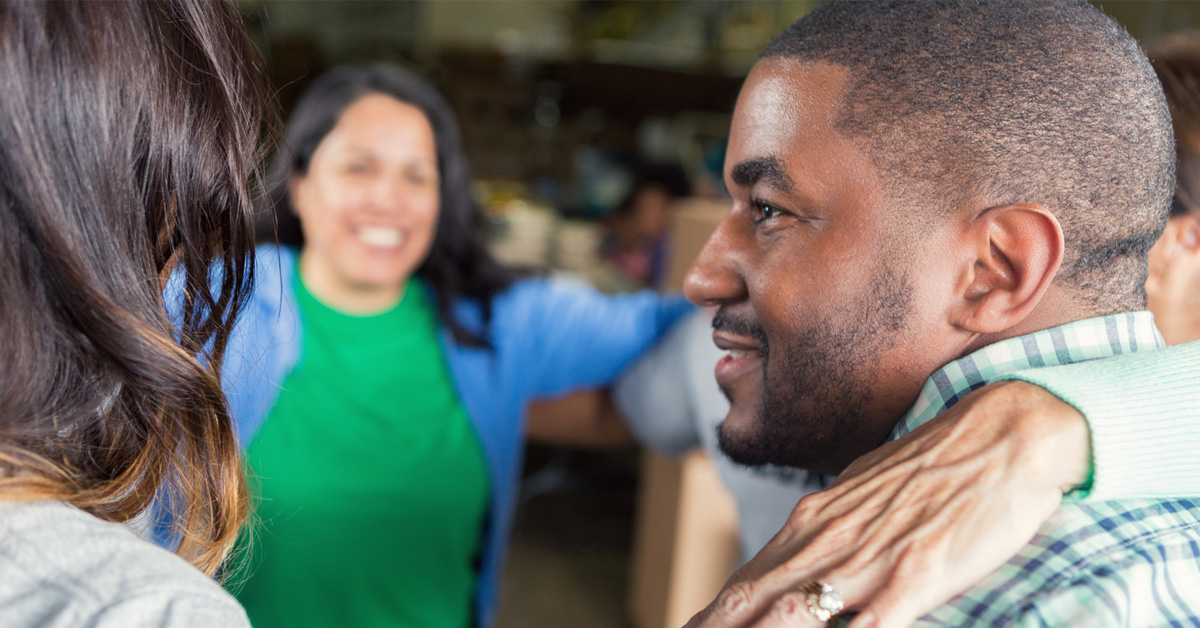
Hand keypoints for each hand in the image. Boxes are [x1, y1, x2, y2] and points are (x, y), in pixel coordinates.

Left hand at [684, 380, 1089, 627]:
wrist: (1001, 431)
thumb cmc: (935, 466)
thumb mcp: (862, 495)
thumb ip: (826, 532)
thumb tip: (792, 562)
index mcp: (813, 521)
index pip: (747, 579)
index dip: (711, 615)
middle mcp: (829, 540)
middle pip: (753, 600)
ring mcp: (870, 559)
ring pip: (795, 615)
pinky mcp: (916, 573)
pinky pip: (871, 623)